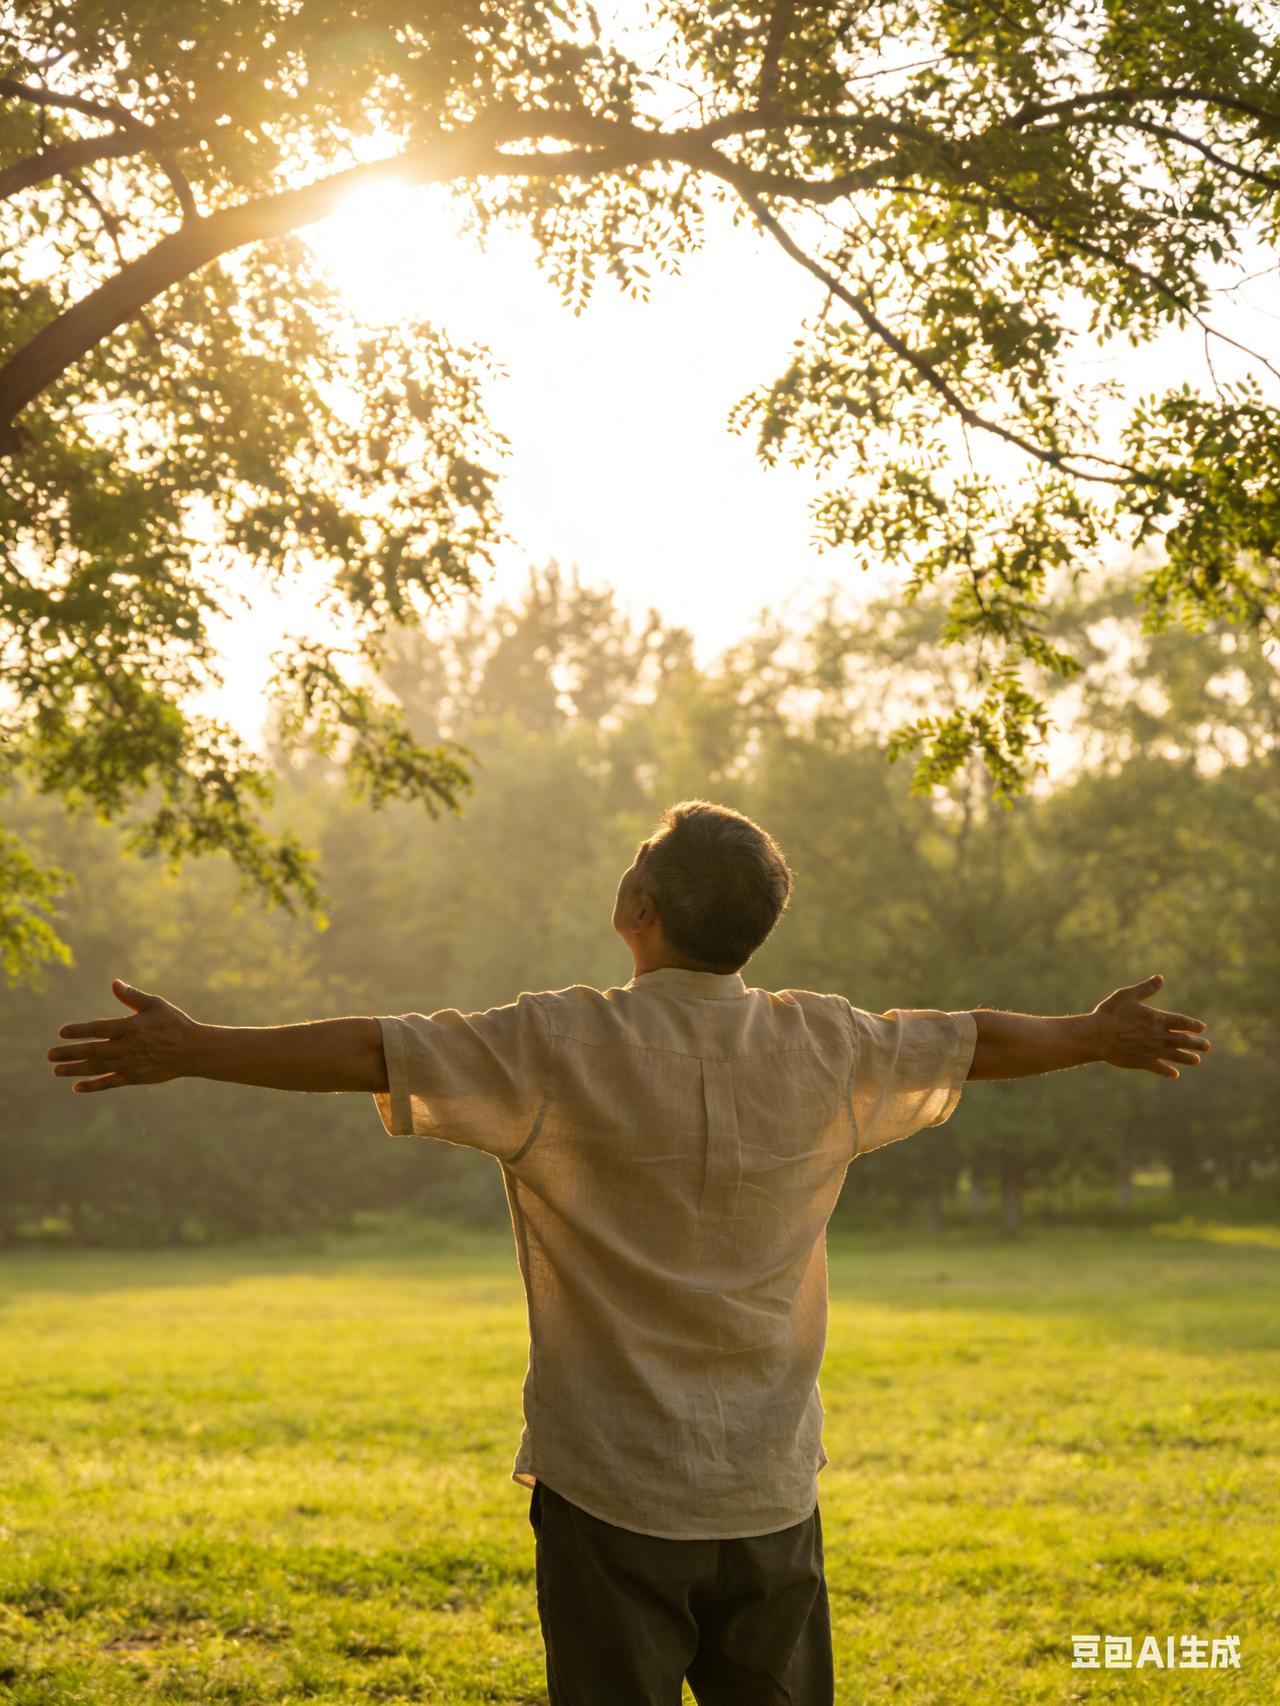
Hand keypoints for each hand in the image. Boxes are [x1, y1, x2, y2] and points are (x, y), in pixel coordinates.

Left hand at [46, 979, 200, 1093]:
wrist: (194, 1050)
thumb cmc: (174, 1023)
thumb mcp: (156, 1005)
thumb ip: (132, 996)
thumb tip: (114, 983)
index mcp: (131, 1027)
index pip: (99, 1029)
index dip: (80, 1031)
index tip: (62, 1032)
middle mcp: (128, 1047)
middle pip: (93, 1050)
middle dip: (70, 1053)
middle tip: (49, 1055)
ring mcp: (131, 1064)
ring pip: (98, 1068)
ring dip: (76, 1069)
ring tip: (57, 1070)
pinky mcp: (136, 1077)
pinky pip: (110, 1083)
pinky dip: (93, 1086)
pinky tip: (77, 1087)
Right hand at [1091, 974, 1210, 1078]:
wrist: (1096, 1035)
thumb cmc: (1110, 1013)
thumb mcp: (1127, 996)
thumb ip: (1145, 989)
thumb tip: (1160, 978)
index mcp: (1156, 1019)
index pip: (1181, 1022)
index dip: (1193, 1025)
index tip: (1201, 1027)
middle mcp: (1158, 1036)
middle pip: (1183, 1040)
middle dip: (1196, 1043)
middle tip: (1207, 1046)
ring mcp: (1151, 1051)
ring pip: (1175, 1055)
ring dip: (1187, 1058)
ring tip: (1196, 1060)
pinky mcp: (1142, 1062)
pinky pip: (1159, 1068)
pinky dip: (1168, 1071)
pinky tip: (1174, 1074)